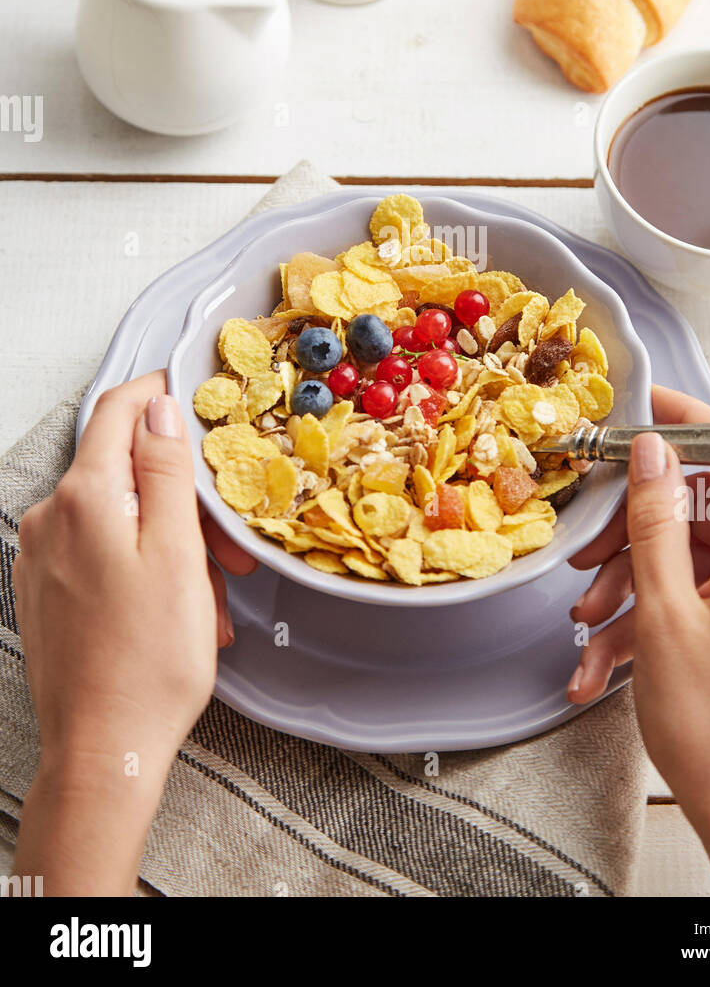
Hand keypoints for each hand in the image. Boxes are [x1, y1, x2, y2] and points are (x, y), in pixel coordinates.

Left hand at [13, 371, 255, 893]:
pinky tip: (179, 609)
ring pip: (121, 515)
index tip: (200, 398)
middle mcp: (52, 518)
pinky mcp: (47, 589)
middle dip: (184, 496)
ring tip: (210, 595)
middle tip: (229, 543)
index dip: (162, 394)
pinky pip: (104, 553)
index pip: (119, 409)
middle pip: (125, 470)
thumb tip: (161, 408)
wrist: (103, 752)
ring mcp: (43, 556)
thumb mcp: (178, 551)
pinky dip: (146, 567)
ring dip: (173, 541)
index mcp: (84, 497)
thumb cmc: (146, 664)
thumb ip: (165, 469)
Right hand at [566, 384, 709, 895]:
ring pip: (694, 562)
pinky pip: (703, 601)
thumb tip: (651, 452)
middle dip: (634, 538)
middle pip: (704, 513)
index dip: (691, 424)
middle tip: (587, 562)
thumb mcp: (663, 612)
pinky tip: (606, 662)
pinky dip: (655, 622)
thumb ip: (654, 521)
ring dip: (632, 591)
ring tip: (588, 631)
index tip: (645, 407)